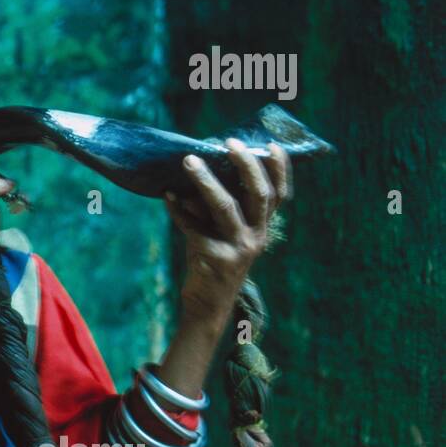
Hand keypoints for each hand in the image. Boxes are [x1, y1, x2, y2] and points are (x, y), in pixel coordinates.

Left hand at [165, 139, 291, 323]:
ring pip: (225, 207)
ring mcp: (236, 248)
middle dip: (246, 165)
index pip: (278, 195)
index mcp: (262, 228)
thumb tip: (200, 170)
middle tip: (229, 143)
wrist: (207, 304)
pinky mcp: (212, 257)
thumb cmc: (214, 259)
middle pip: (259, 194)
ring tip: (189, 160)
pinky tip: (166, 196)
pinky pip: (192, 226)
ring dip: (206, 181)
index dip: (279, 169)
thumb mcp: (224, 233)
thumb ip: (219, 207)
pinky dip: (177, 210)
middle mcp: (255, 237)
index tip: (273, 145)